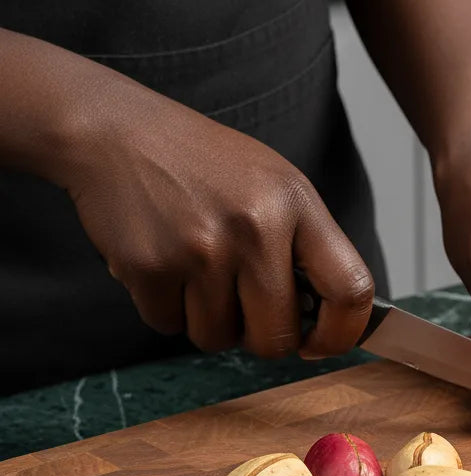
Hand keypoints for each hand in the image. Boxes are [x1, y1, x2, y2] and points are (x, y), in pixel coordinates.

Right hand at [62, 80, 373, 358]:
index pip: (350, 289)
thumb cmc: (202, 164)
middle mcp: (255, 227)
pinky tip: (164, 264)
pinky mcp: (151, 267)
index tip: (321, 343)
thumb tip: (327, 320)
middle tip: (245, 308)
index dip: (341, 332)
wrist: (116, 133)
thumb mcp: (275, 185)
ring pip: (219, 338)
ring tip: (197, 270)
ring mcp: (202, 249)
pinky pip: (169, 326)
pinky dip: (167, 308)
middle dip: (262, 337)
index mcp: (296, 204)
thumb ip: (306, 248)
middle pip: (277, 337)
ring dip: (209, 320)